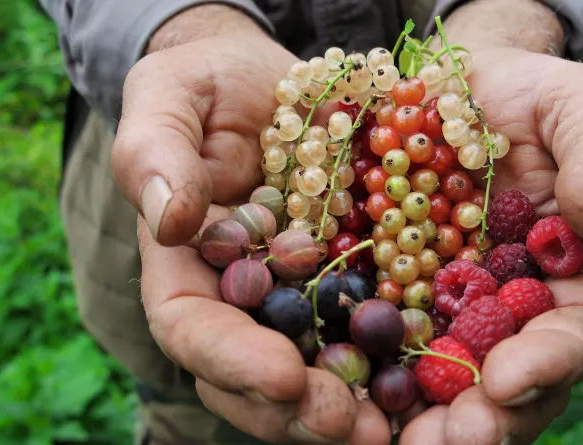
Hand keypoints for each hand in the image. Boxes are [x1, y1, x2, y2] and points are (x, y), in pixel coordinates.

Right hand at [111, 7, 392, 443]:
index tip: (282, 374)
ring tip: (389, 430)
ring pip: (308, 377)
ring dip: (344, 411)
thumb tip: (170, 221)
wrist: (273, 81)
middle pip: (247, 377)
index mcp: (184, 266)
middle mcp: (236, 299)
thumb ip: (157, 152)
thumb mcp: (172, 95)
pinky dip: (389, 370)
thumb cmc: (208, 82)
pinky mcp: (347, 289)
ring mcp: (293, 301)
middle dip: (293, 409)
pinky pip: (364, 340)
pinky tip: (425, 385)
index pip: (190, 327)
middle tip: (348, 425)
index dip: (230, 360)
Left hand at [399, 47, 582, 444]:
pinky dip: (365, 382)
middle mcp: (514, 312)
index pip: (579, 334)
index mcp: (573, 277)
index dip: (551, 362)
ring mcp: (452, 317)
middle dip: (484, 420)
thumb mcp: (573, 99)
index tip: (507, 377)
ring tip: (390, 441)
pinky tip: (337, 399)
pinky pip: (380, 353)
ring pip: (446, 388)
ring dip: (423, 422)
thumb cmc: (521, 93)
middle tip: (446, 441)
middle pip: (514, 386)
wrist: (446, 89)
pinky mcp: (392, 305)